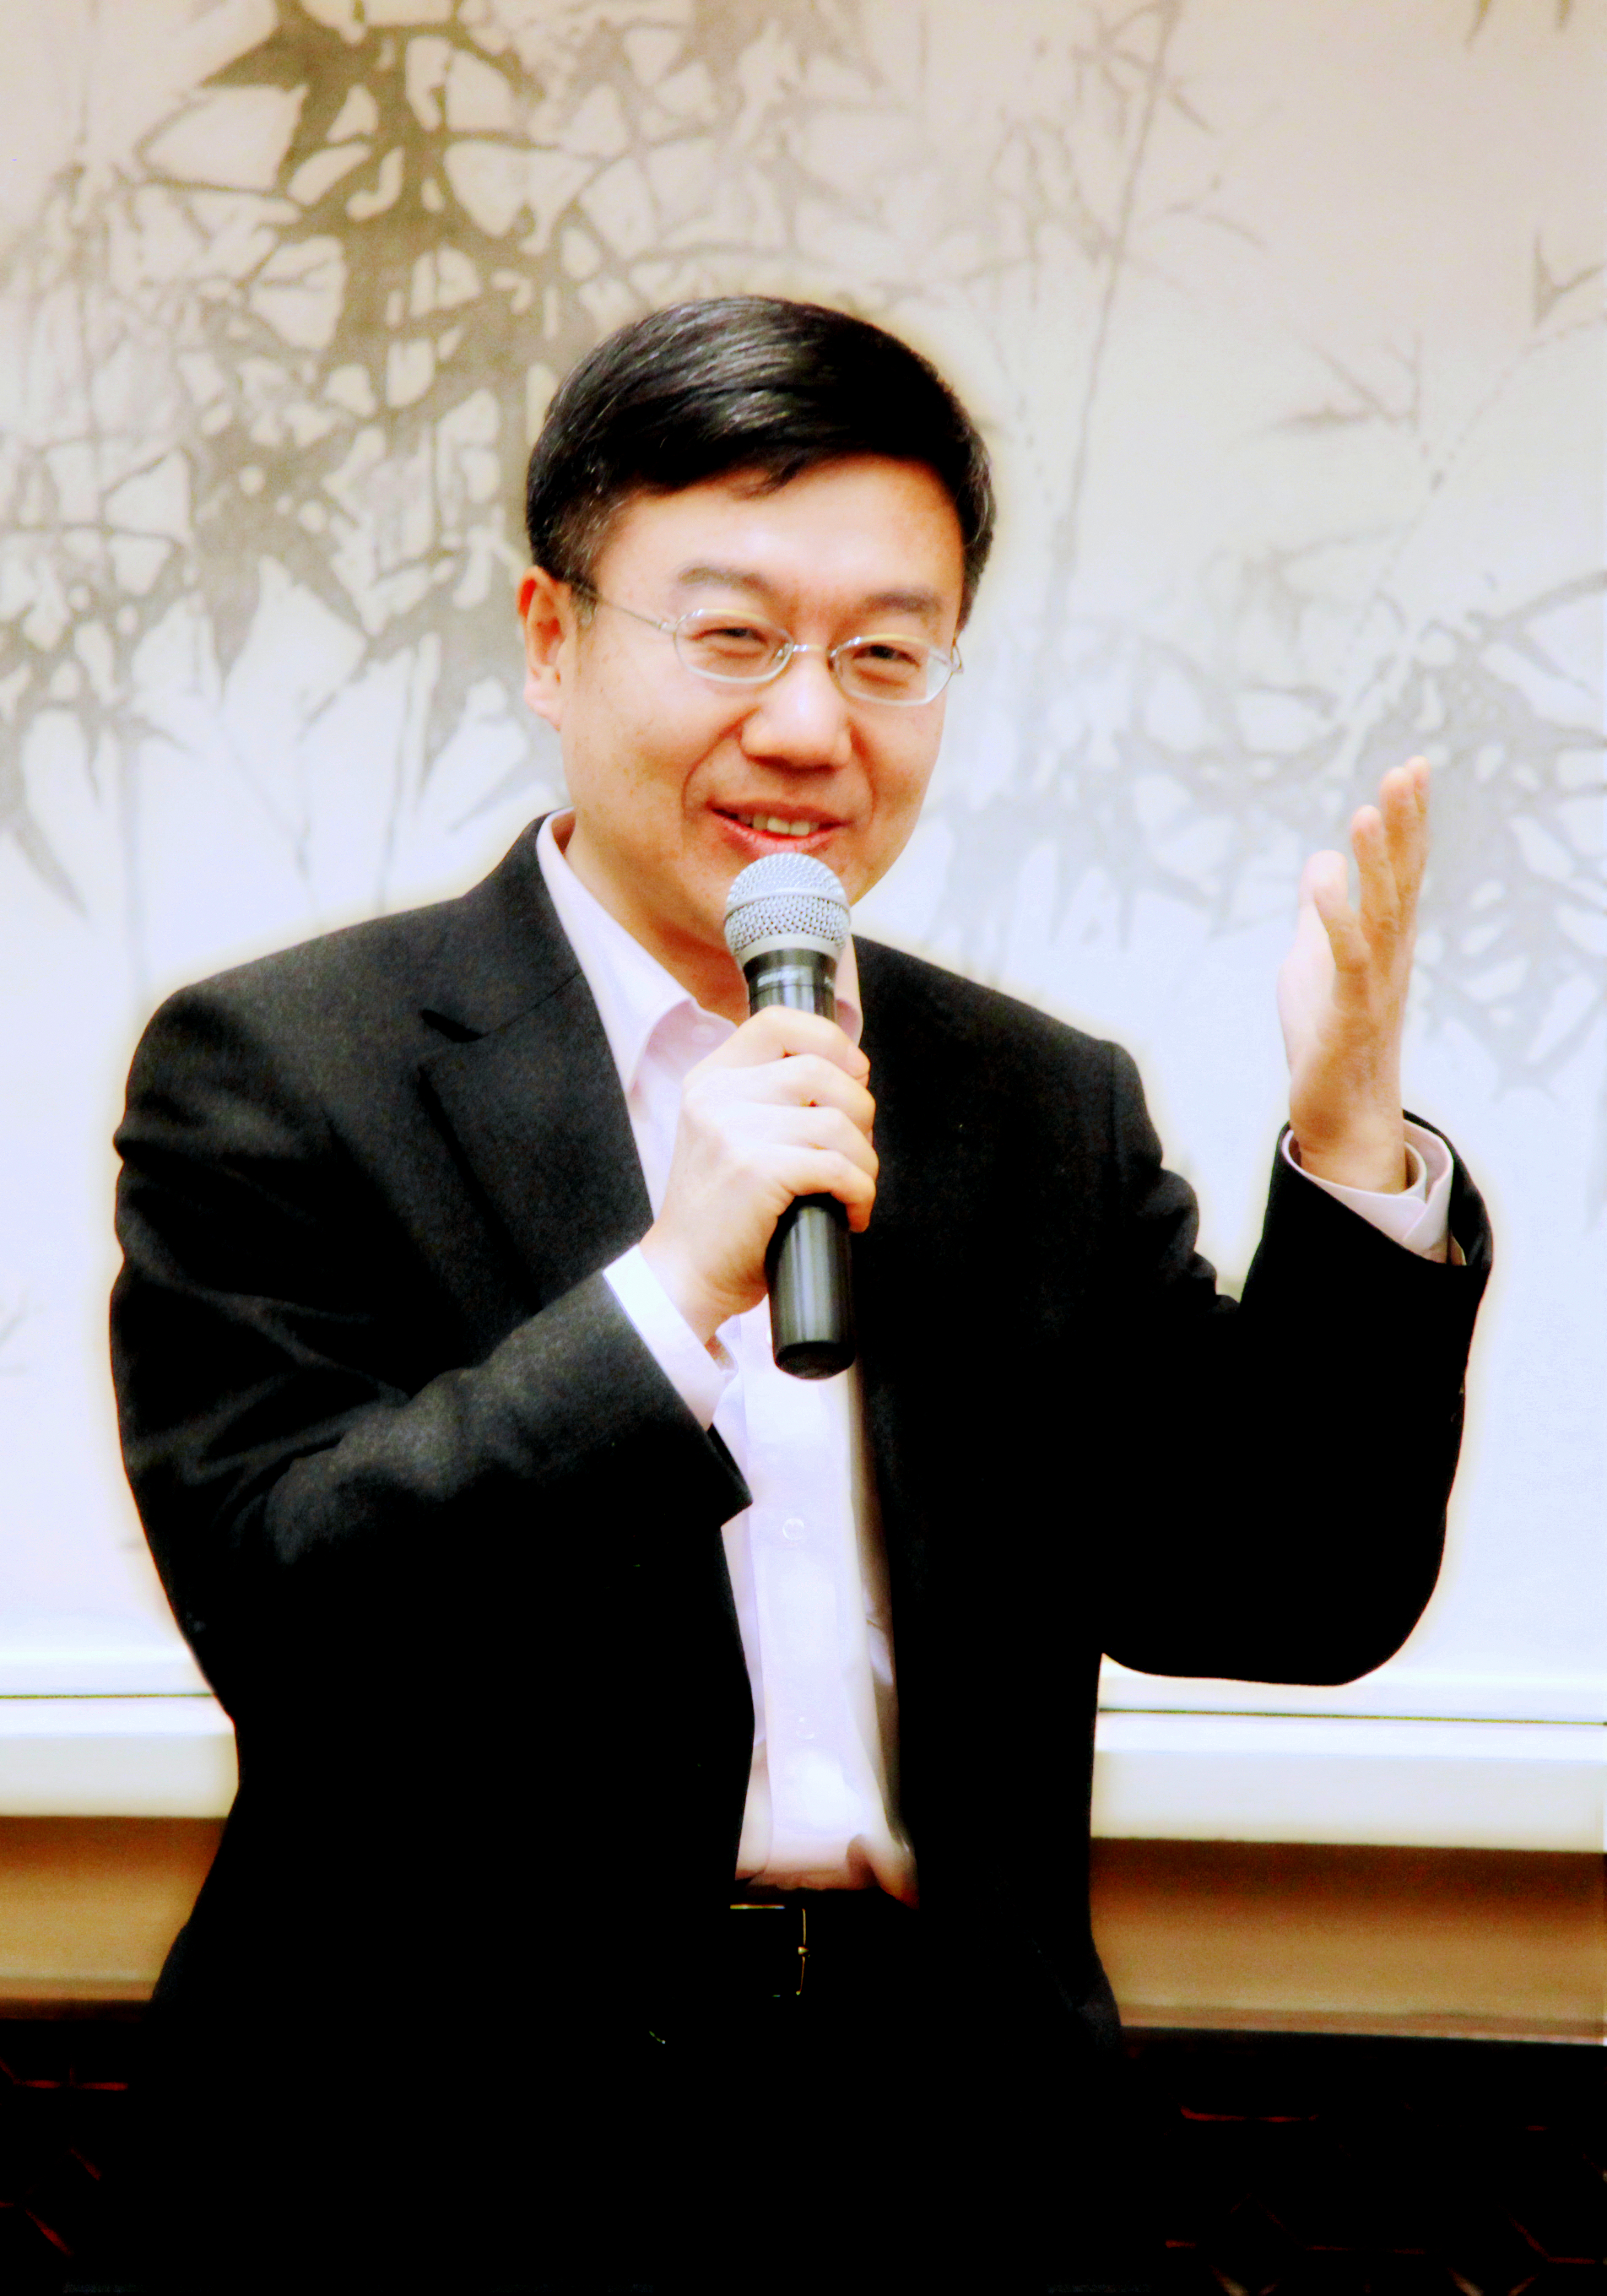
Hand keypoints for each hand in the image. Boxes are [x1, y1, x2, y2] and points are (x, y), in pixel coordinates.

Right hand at [640, 1008, 876, 1343]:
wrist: (684, 1272)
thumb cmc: (721, 1213)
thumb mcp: (727, 1134)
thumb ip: (768, 1098)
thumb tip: (851, 1074)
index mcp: (710, 1079)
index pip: (778, 1021)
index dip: (830, 1039)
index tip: (855, 1073)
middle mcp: (716, 1096)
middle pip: (819, 1070)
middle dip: (860, 1111)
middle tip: (857, 1152)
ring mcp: (732, 1131)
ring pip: (835, 1121)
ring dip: (863, 1160)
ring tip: (854, 1189)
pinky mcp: (755, 1170)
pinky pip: (835, 1166)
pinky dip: (858, 1191)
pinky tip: (851, 1212)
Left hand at [1278, 758, 1429, 1192]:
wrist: (1340, 1115)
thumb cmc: (1328, 1037)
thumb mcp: (1311, 960)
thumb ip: (1318, 910)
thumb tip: (1321, 859)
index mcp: (1385, 939)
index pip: (1402, 869)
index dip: (1407, 820)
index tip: (1411, 768)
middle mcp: (1392, 955)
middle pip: (1403, 880)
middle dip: (1405, 825)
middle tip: (1408, 769)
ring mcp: (1376, 984)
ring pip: (1382, 913)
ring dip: (1377, 862)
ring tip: (1368, 810)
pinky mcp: (1351, 1014)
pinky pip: (1348, 959)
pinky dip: (1336, 918)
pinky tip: (1325, 882)